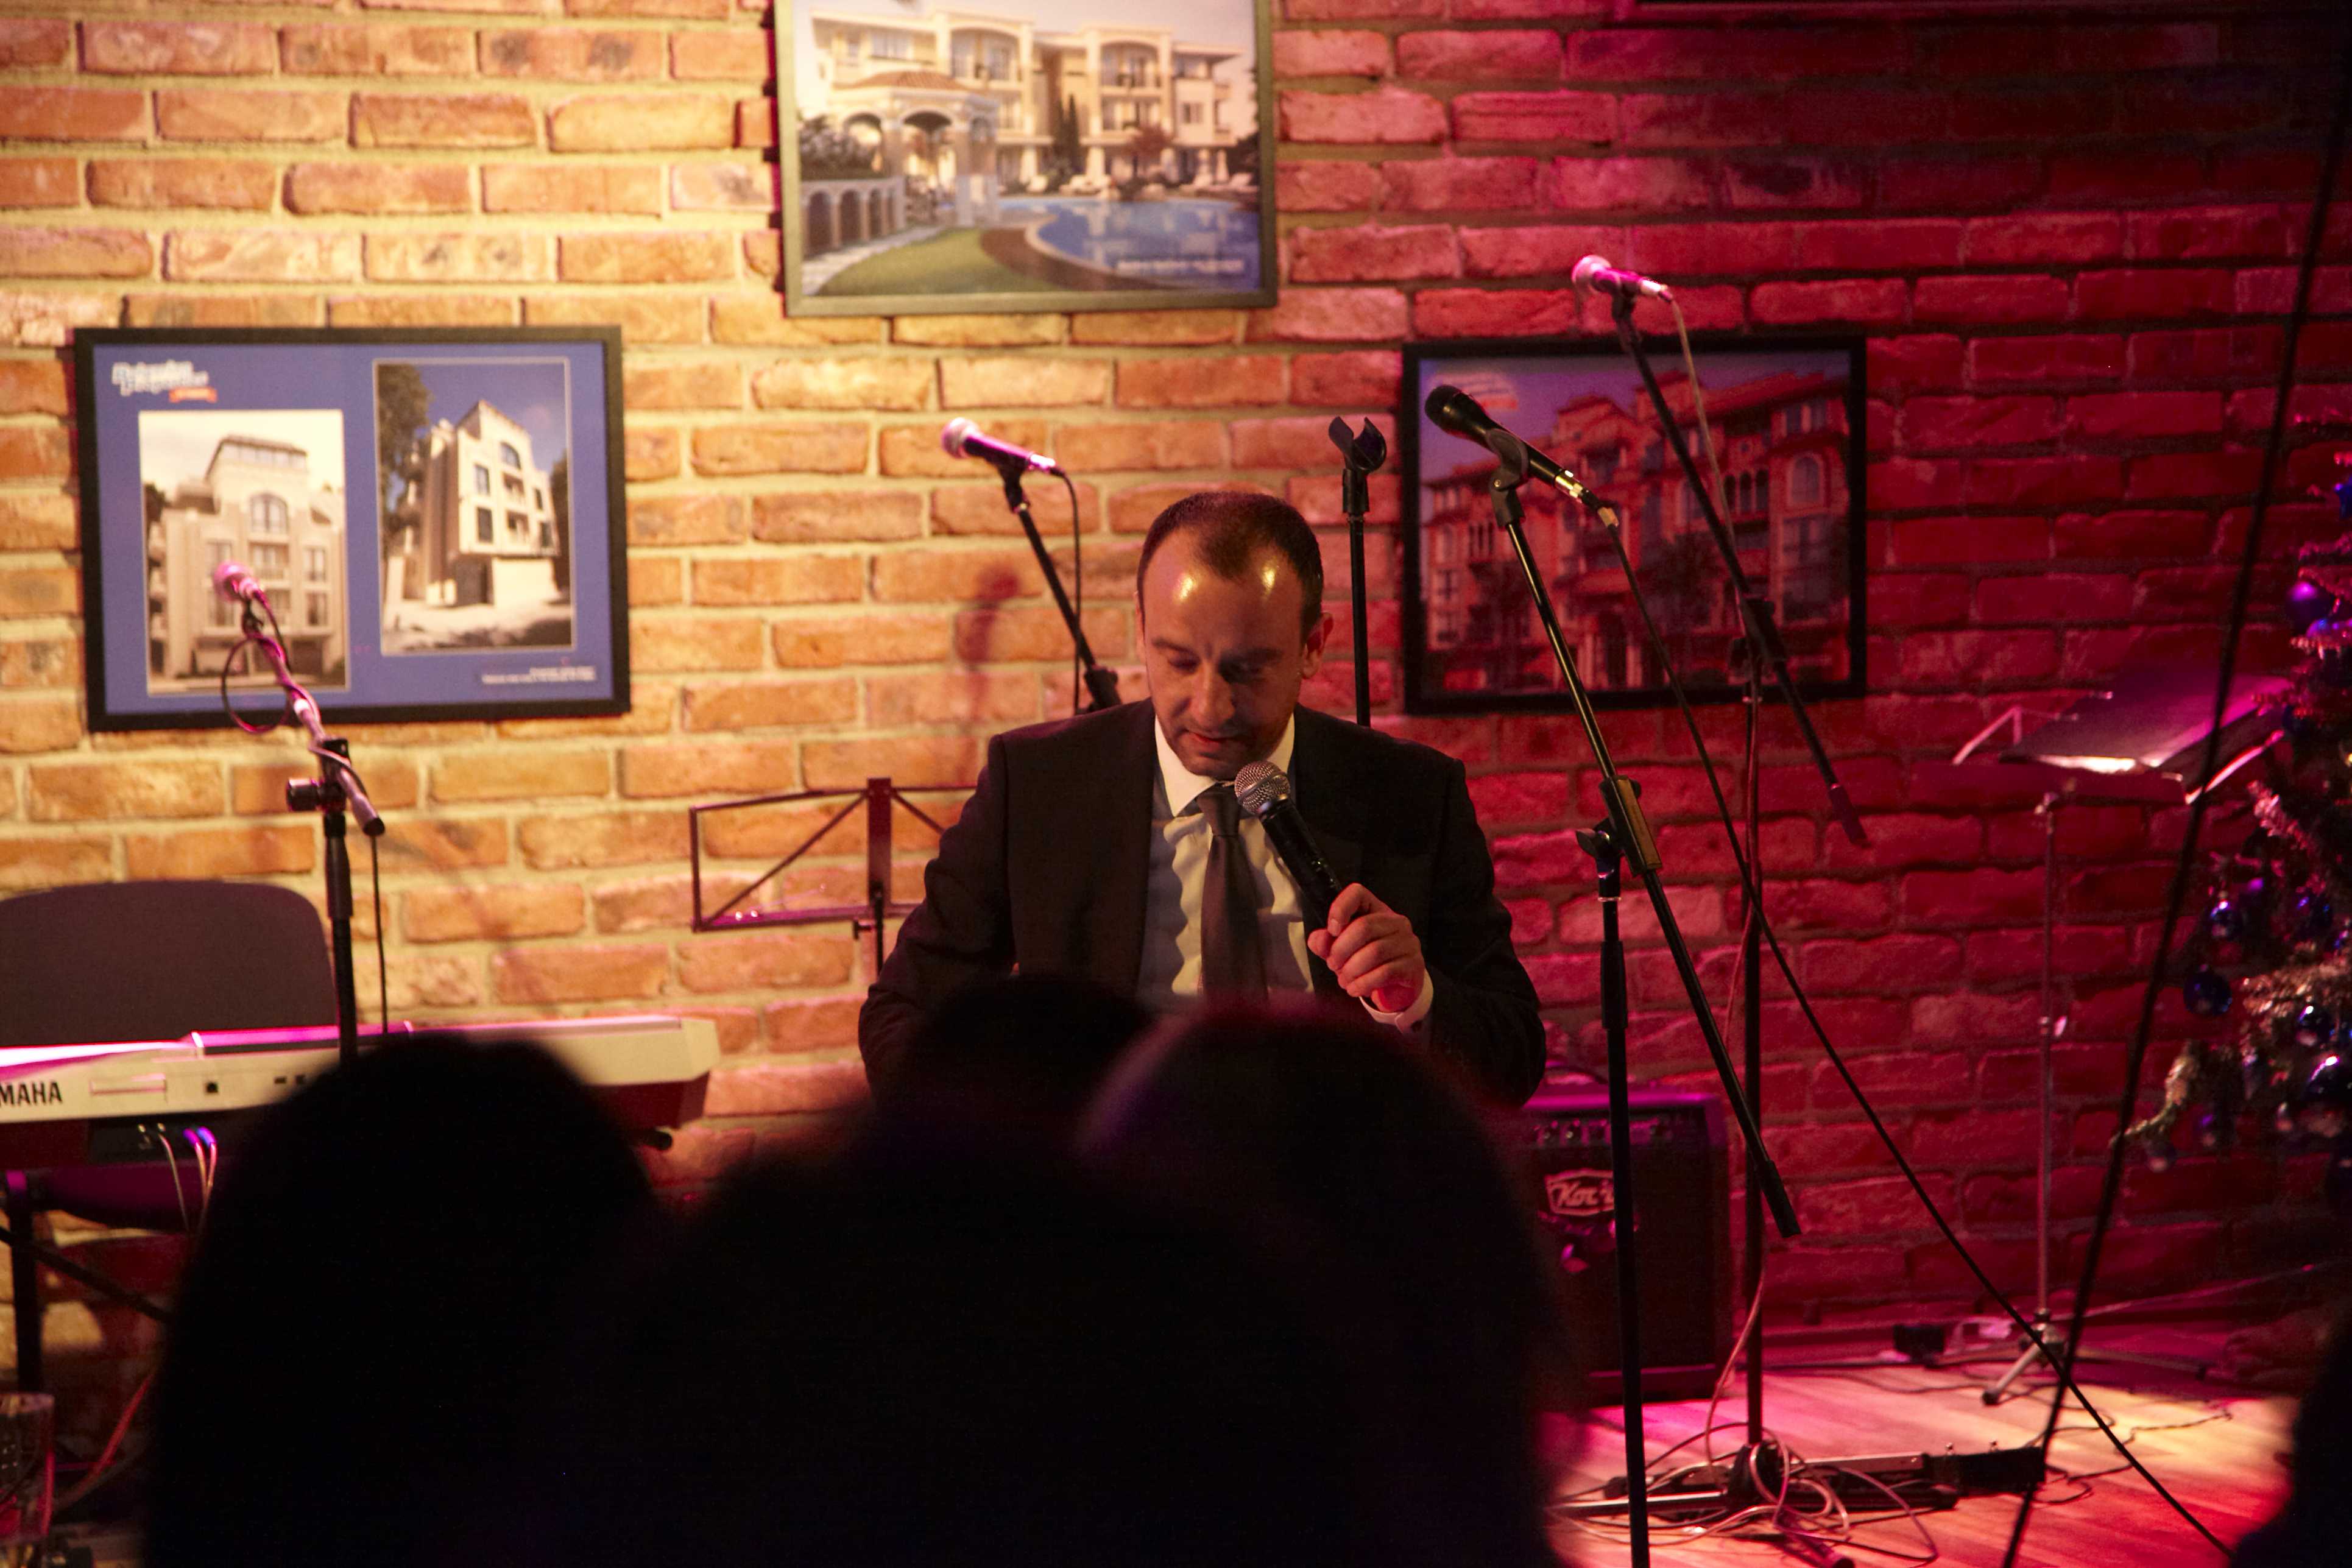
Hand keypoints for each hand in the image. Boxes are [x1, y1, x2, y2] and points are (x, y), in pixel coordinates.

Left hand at [1306, 882, 1425, 1014]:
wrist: (1396, 989)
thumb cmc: (1368, 963)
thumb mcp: (1343, 951)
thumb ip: (1327, 944)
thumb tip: (1318, 940)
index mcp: (1376, 910)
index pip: (1358, 893)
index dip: (1341, 908)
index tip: (1331, 930)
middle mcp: (1396, 921)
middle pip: (1364, 927)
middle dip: (1341, 950)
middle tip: (1333, 965)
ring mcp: (1408, 942)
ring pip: (1374, 952)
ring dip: (1352, 970)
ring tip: (1344, 981)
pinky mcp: (1414, 964)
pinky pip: (1385, 972)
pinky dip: (1364, 983)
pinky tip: (1355, 989)